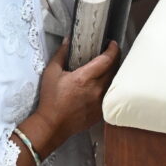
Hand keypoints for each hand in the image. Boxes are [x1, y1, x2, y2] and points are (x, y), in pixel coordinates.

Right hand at [22, 39, 118, 158]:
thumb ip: (61, 54)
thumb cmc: (51, 99)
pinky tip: (102, 83)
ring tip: (108, 65)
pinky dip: (109, 86)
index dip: (113, 49)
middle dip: (114, 58)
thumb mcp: (51, 73)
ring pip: (114, 82)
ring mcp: (100, 101)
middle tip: (110, 52)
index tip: (112, 44)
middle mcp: (96, 89)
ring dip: (113, 72)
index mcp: (84, 78)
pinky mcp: (100, 111)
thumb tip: (67, 40)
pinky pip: (109, 94)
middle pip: (114, 69)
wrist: (53, 125)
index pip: (107, 60)